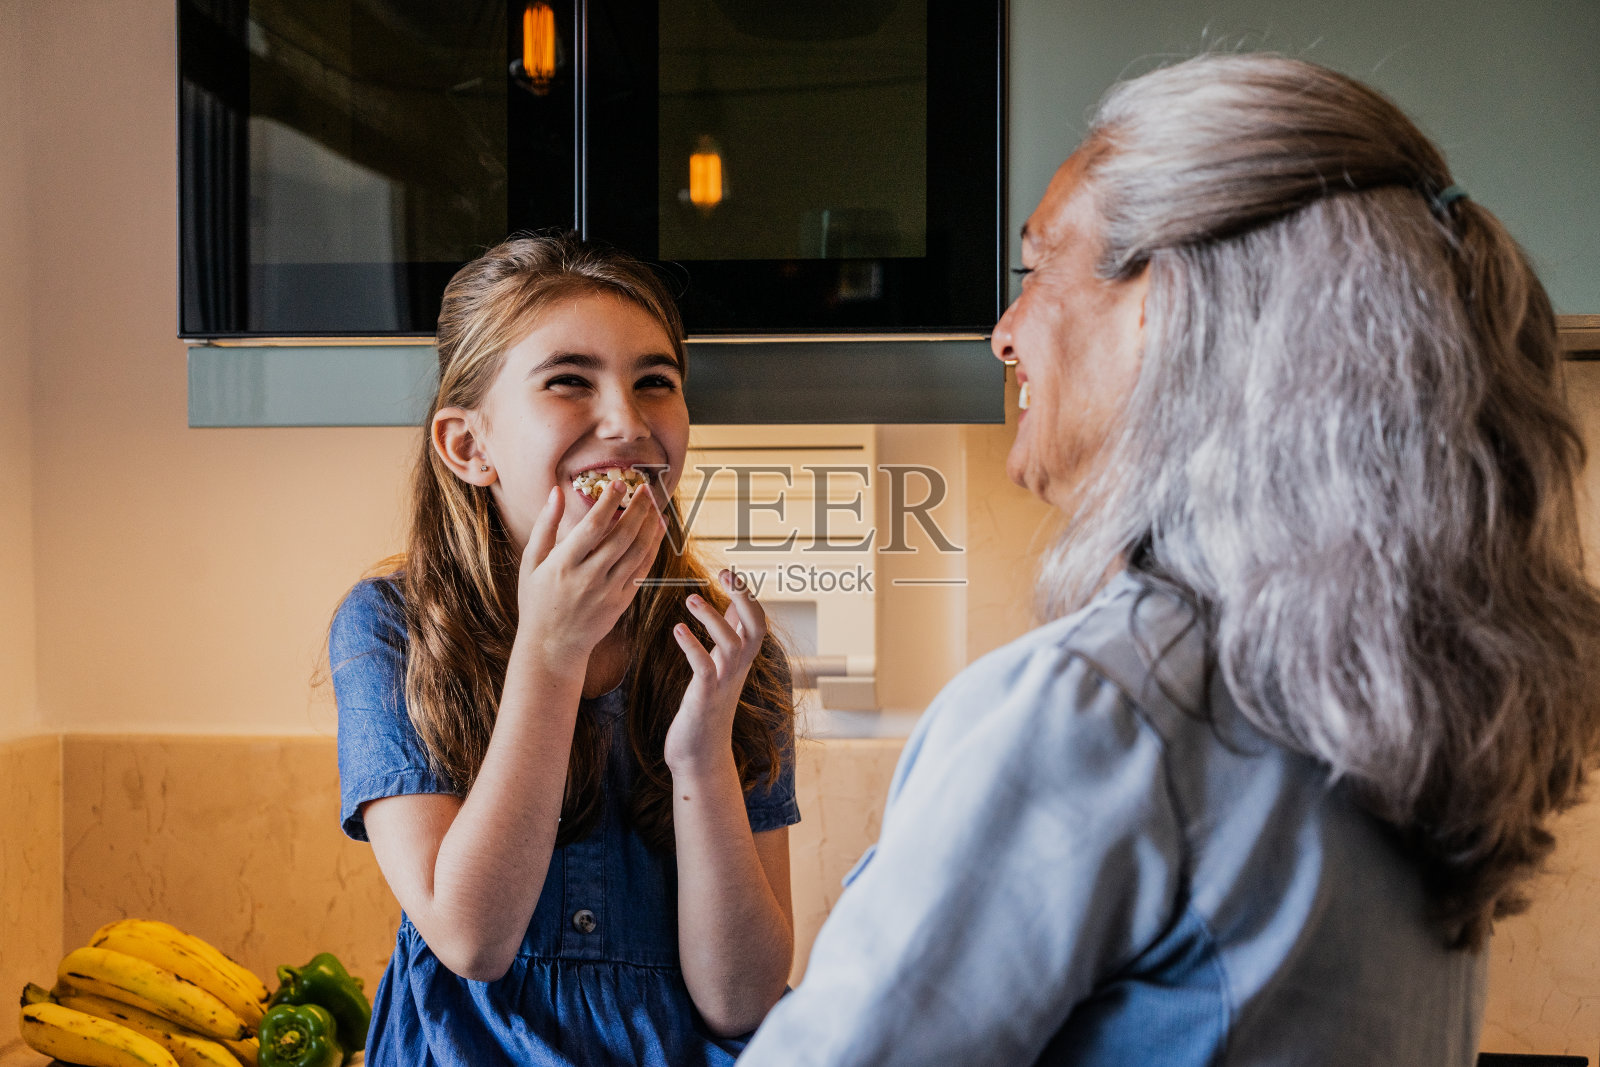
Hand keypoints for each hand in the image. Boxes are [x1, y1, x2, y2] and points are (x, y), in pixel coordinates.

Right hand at [516, 478, 666, 659]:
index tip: (619, 483)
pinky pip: (642, 572)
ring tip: (656, 505)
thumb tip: (555, 492)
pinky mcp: (621, 603)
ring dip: (650, 526)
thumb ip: (545, 525)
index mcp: (562, 565)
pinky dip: (652, 549)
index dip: (608, 503)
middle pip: (621, 537)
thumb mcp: (532, 562)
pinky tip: (656, 531)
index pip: (591, 527)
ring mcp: (607, 592)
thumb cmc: (537, 600)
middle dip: (637, 509)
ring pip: (637, 553)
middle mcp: (587, 579)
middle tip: (645, 488)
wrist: (551, 646)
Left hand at [665, 570, 766, 777]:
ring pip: (732, 644)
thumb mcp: (720, 667)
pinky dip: (693, 647)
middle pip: (756, 628)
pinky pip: (705, 668)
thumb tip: (730, 605)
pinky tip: (677, 630)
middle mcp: (738, 670)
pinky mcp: (705, 698)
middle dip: (745, 599)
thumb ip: (728, 638)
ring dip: (712, 619)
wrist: (699, 756)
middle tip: (726, 574)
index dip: (748, 595)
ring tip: (690, 598)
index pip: (757, 621)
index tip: (730, 571)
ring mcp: (724, 684)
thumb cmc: (705, 708)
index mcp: (741, 661)